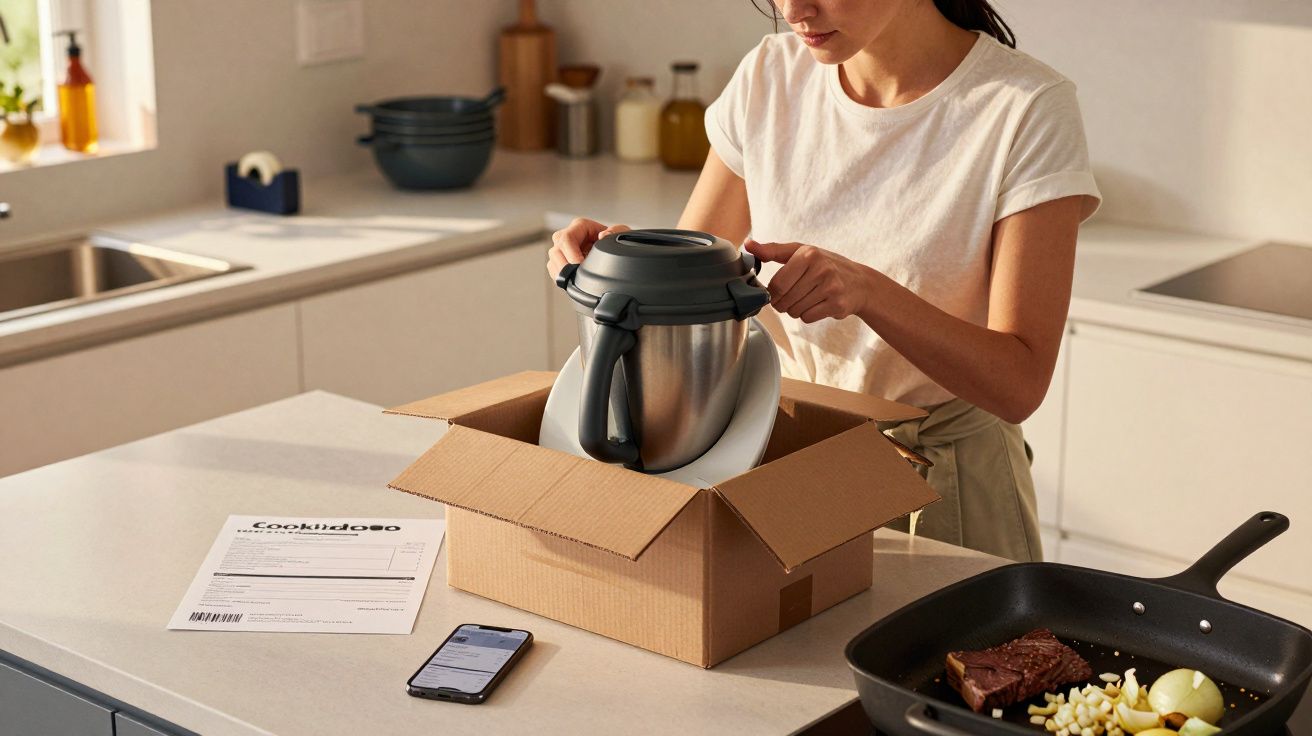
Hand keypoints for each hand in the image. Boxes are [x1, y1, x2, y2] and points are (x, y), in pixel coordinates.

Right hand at [547, 218, 630, 277]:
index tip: (580, 266)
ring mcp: (562, 249)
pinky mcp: (561, 262)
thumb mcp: (621, 232)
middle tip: (577, 277)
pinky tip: (571, 281)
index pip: (567, 238)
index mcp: (580, 226)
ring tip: (575, 279)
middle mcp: (568, 236)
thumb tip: (603, 235)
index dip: (572, 254)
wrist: (614, 252)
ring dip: (562, 273)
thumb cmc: (615, 240)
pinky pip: (554, 270)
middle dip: (565, 266)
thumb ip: (616, 230)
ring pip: (553, 261)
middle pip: (556, 250)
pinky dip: (560, 278)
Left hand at [745, 240, 871, 322]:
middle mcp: (821, 269)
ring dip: (795, 309)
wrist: (859, 282)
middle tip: (791, 297)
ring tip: (806, 299)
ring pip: (795, 311)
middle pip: (784, 300)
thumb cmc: (823, 265)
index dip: (771, 294)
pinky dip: (808, 314)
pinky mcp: (837, 305)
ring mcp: (831, 287)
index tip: (775, 292)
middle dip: (783, 303)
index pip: (776, 285)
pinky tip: (817, 305)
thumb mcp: (800, 252)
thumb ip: (773, 250)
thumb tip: (748, 244)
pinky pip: (807, 318)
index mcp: (808, 254)